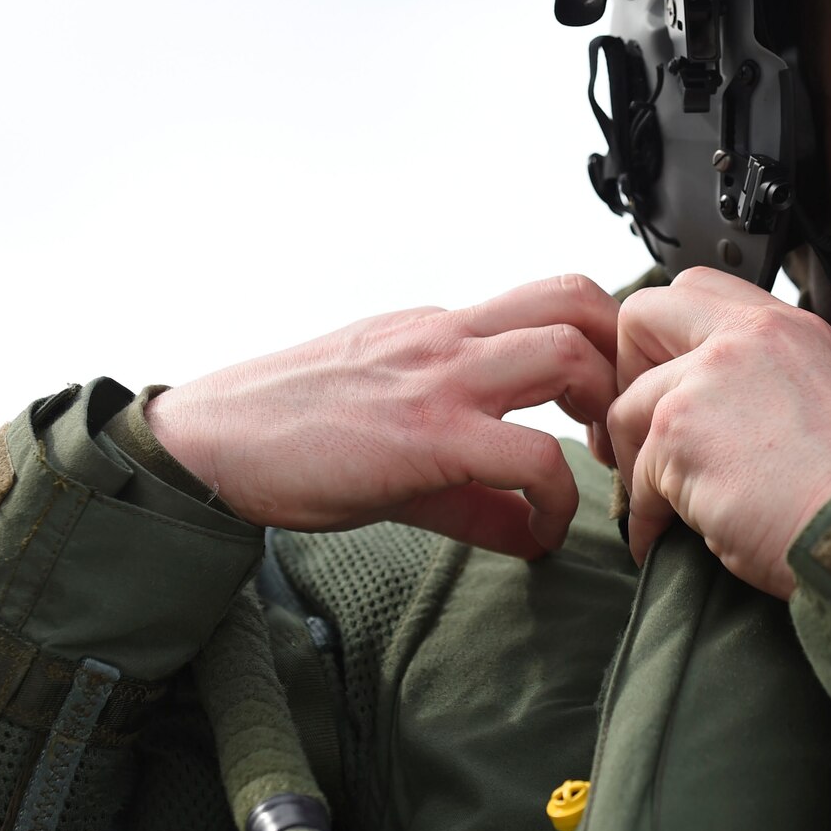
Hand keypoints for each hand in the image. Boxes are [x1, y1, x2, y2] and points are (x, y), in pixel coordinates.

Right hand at [145, 273, 618, 557]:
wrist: (208, 444)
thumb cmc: (287, 434)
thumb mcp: (393, 434)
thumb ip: (472, 480)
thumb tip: (530, 529)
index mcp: (441, 327)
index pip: (552, 299)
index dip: (601, 347)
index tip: (605, 412)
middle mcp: (448, 335)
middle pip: (580, 299)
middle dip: (621, 360)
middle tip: (618, 427)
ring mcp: (438, 378)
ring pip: (566, 354)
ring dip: (603, 412)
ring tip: (593, 468)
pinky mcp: (426, 435)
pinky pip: (530, 455)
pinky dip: (555, 497)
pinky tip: (541, 531)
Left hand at [608, 267, 830, 596]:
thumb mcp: (824, 396)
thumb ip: (764, 374)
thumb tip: (711, 397)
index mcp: (785, 327)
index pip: (694, 288)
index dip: (666, 336)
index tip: (670, 381)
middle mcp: (745, 338)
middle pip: (640, 317)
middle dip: (627, 373)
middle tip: (645, 429)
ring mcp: (706, 381)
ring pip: (627, 409)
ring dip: (638, 463)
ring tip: (666, 503)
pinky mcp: (679, 434)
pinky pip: (637, 476)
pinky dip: (647, 515)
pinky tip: (667, 537)